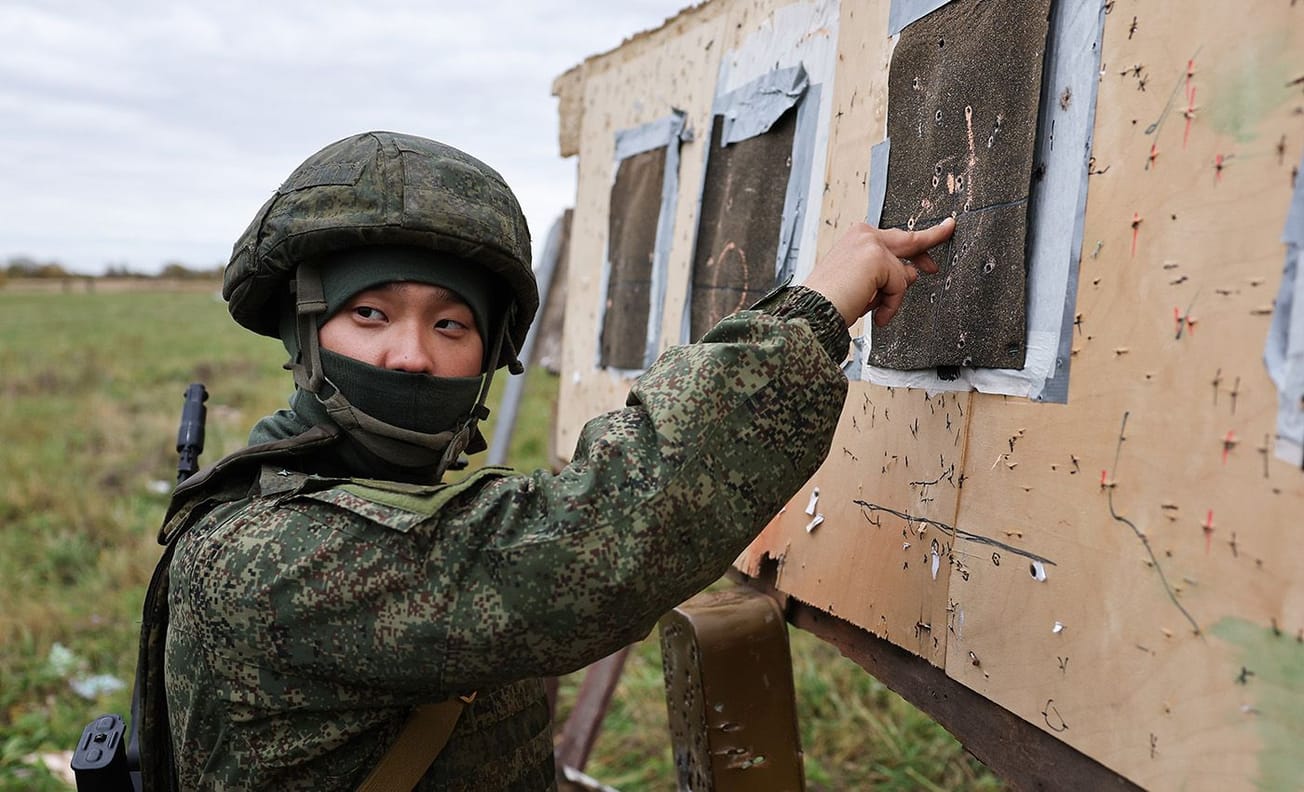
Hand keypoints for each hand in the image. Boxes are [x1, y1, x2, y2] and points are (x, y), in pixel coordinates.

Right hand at [802, 217, 954, 327]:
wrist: (812, 310)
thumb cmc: (831, 301)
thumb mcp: (863, 284)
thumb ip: (886, 273)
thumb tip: (912, 273)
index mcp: (857, 237)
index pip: (896, 237)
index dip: (921, 239)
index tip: (943, 229)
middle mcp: (864, 234)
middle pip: (911, 240)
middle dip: (932, 238)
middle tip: (949, 228)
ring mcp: (871, 243)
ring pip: (903, 273)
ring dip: (892, 297)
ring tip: (872, 309)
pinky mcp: (877, 258)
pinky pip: (899, 286)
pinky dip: (890, 304)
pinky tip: (875, 313)